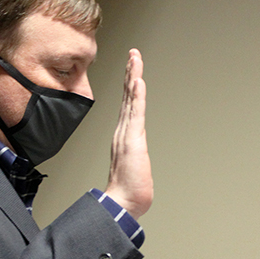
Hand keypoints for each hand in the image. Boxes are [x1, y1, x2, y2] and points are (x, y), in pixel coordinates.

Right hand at [104, 49, 151, 219]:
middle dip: (131, 73)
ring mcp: (126, 134)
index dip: (130, 86)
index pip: (128, 106)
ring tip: (135, 58)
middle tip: (133, 53)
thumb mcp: (134, 170)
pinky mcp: (132, 140)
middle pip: (128, 96)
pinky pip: (135, 113)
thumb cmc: (128, 192)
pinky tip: (137, 80)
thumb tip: (136, 165)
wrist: (122, 204)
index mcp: (124, 137)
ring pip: (131, 99)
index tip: (133, 69)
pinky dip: (136, 95)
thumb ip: (134, 162)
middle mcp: (123, 132)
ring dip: (133, 77)